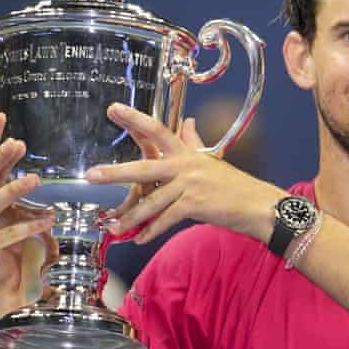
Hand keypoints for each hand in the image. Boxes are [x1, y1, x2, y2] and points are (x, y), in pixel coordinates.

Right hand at [0, 112, 55, 315]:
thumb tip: (18, 144)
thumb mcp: (9, 204)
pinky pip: (8, 233)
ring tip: (34, 179)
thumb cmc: (8, 238)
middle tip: (16, 142)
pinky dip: (30, 225)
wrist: (2, 280)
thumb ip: (9, 179)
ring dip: (13, 190)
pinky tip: (49, 218)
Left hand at [86, 103, 285, 243]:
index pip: (157, 130)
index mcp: (187, 153)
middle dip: (115, 173)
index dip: (134, 118)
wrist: (257, 206)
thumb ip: (193, 141)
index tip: (113, 109)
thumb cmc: (233, 186)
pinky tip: (139, 238)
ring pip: (151, 202)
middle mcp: (186, 165)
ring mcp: (190, 185)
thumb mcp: (211, 160)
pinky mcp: (195, 205)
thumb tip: (186, 122)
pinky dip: (151, 231)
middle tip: (91, 175)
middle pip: (144, 166)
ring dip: (130, 217)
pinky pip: (165, 219)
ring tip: (113, 227)